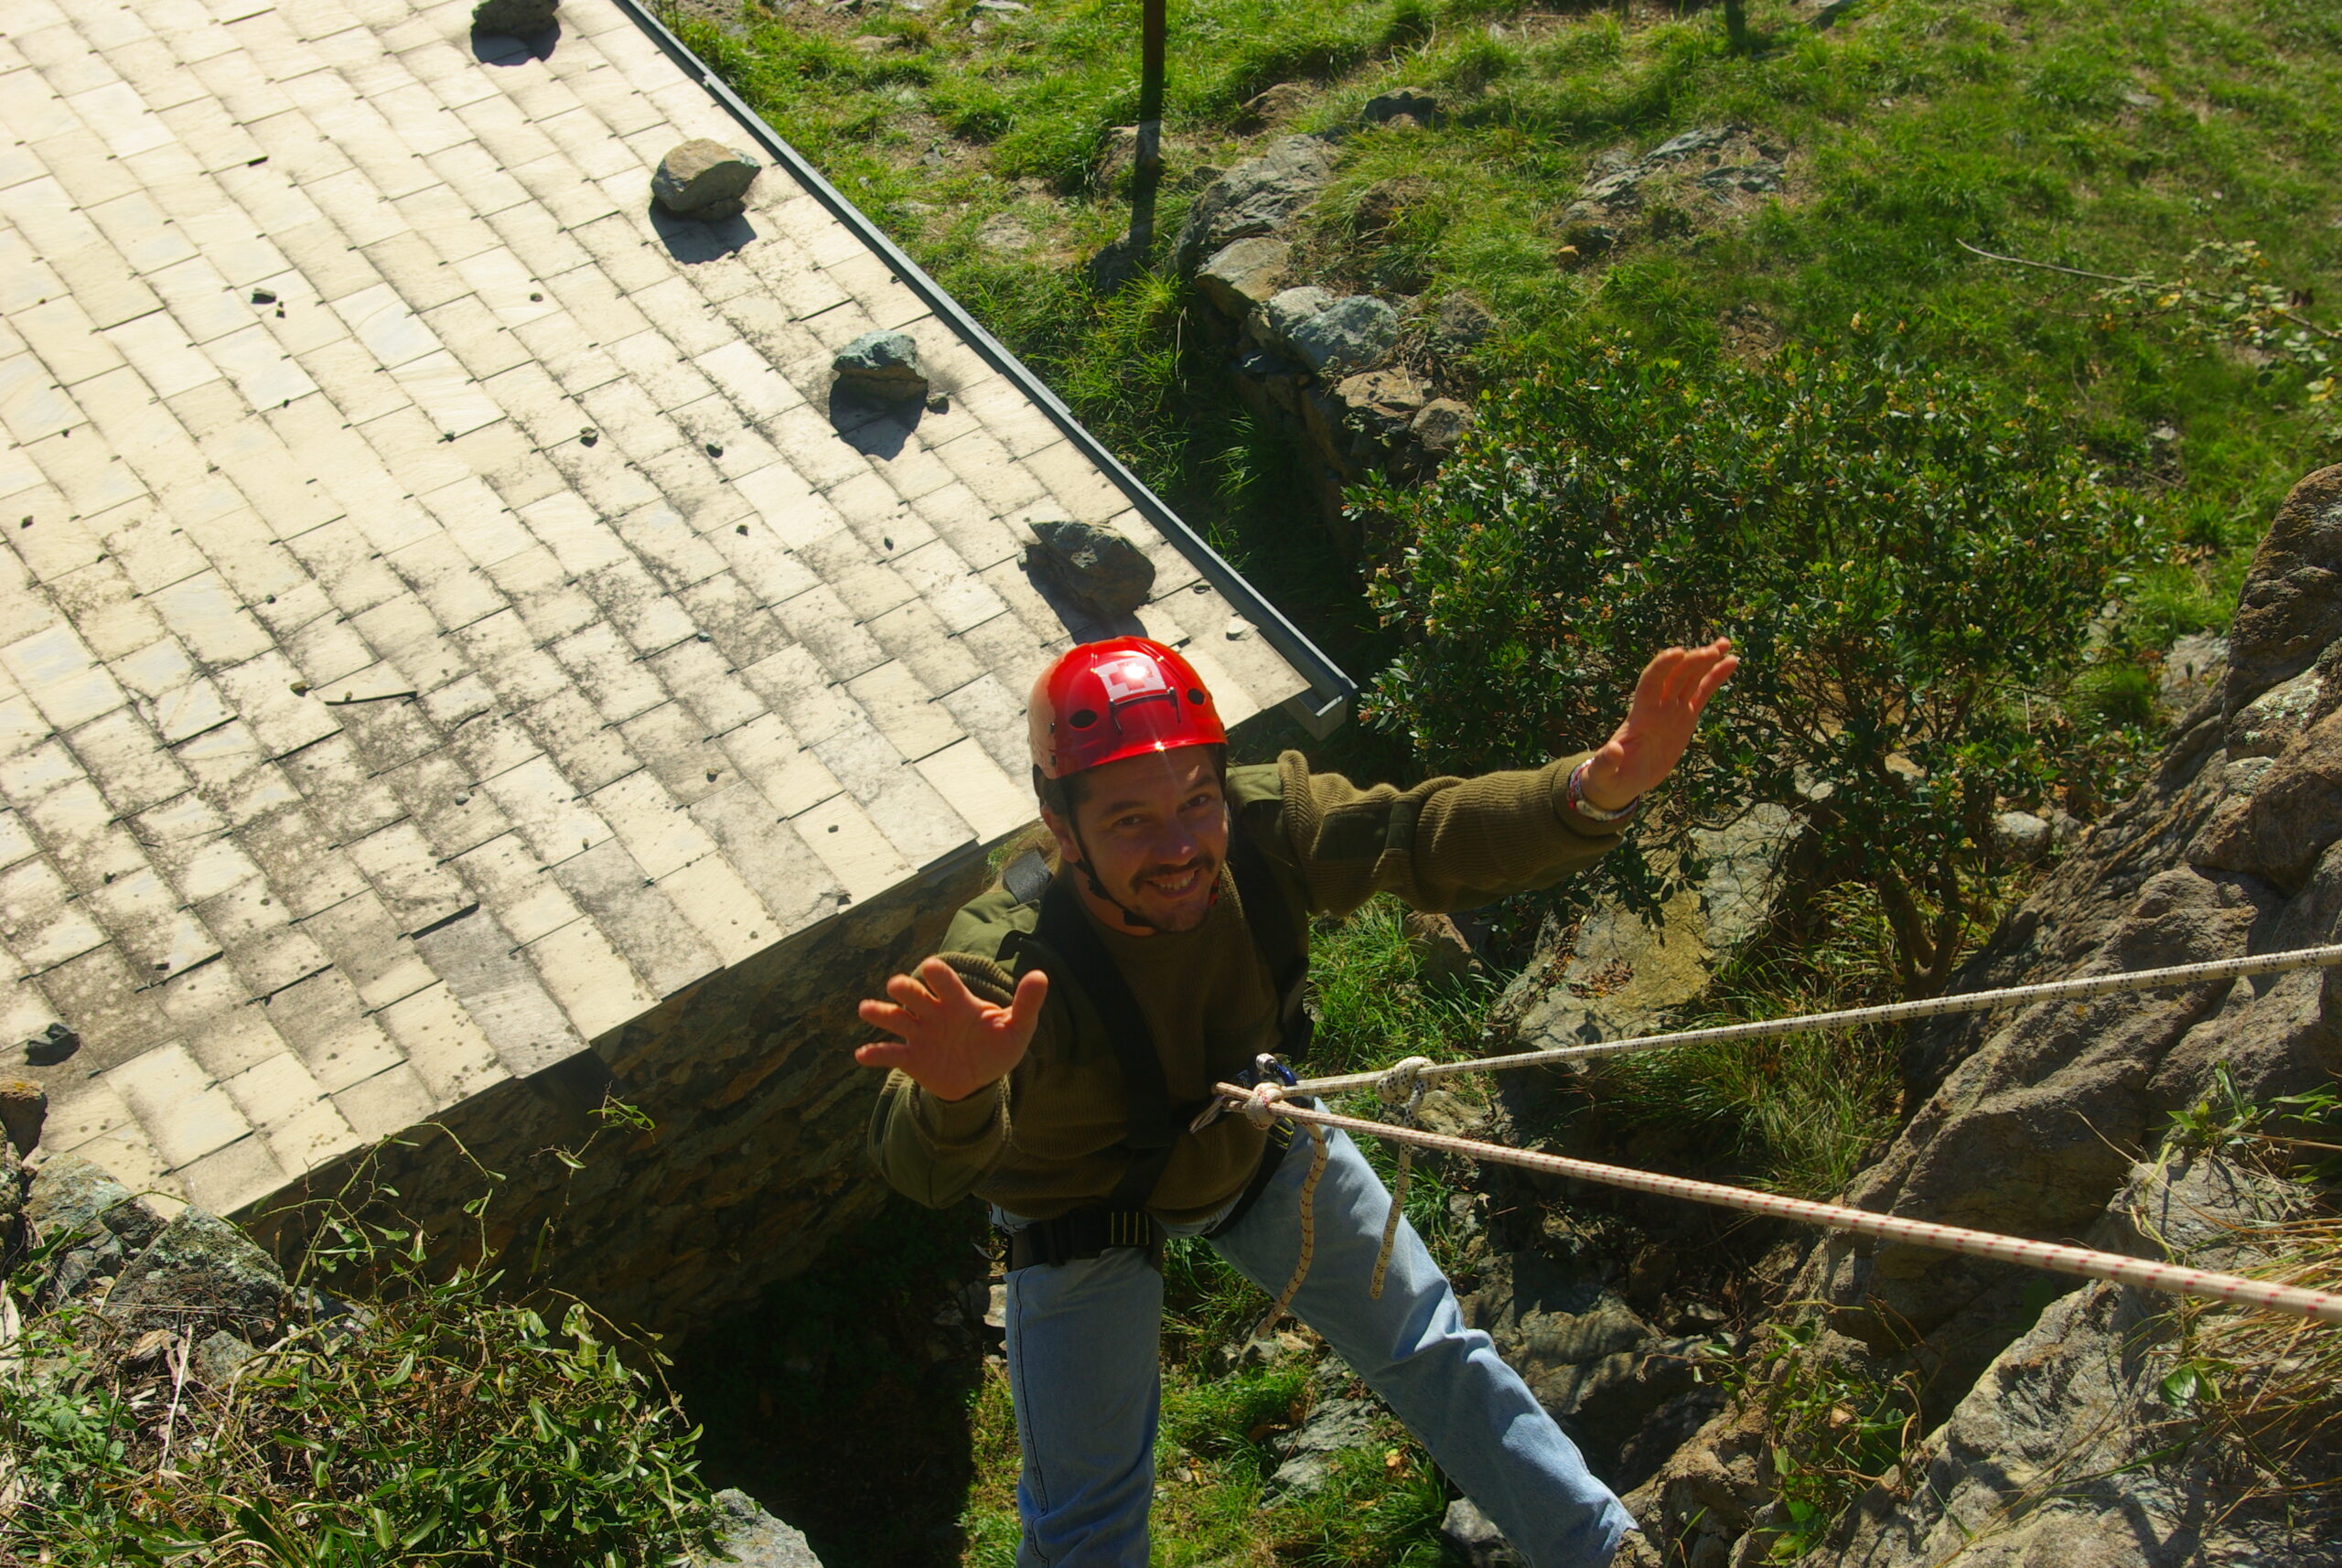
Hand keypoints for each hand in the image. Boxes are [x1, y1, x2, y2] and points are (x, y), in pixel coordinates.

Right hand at [855, 956, 1048, 1102]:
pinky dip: (875, 1053)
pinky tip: (862, 1054)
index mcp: (958, 1001)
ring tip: (866, 1009)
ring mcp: (920, 1035)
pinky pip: (890, 1054)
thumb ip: (1026, 1003)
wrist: (982, 1077)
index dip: (936, 974)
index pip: (944, 981)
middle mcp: (934, 1013)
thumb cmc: (998, 1044)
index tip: (930, 969)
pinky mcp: (912, 1058)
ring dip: (880, 1012)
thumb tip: (1041, 975)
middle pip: (913, 994)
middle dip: (904, 988)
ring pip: (895, 1018)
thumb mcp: (1017, 1027)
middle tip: (897, 987)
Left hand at [1579, 639, 1738, 811]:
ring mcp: (1672, 710)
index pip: (1650, 683)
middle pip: (1675, 676)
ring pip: (1691, 678)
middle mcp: (1657, 707)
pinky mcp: (1685, 717)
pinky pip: (1703, 693)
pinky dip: (1716, 677)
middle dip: (1692, 662)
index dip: (1662, 667)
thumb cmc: (1610, 776)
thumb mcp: (1604, 773)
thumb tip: (1612, 751)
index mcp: (1639, 715)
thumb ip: (1604, 763)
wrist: (1622, 779)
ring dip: (1706, 660)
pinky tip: (1732, 661)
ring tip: (1725, 643)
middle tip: (1712, 650)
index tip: (1678, 653)